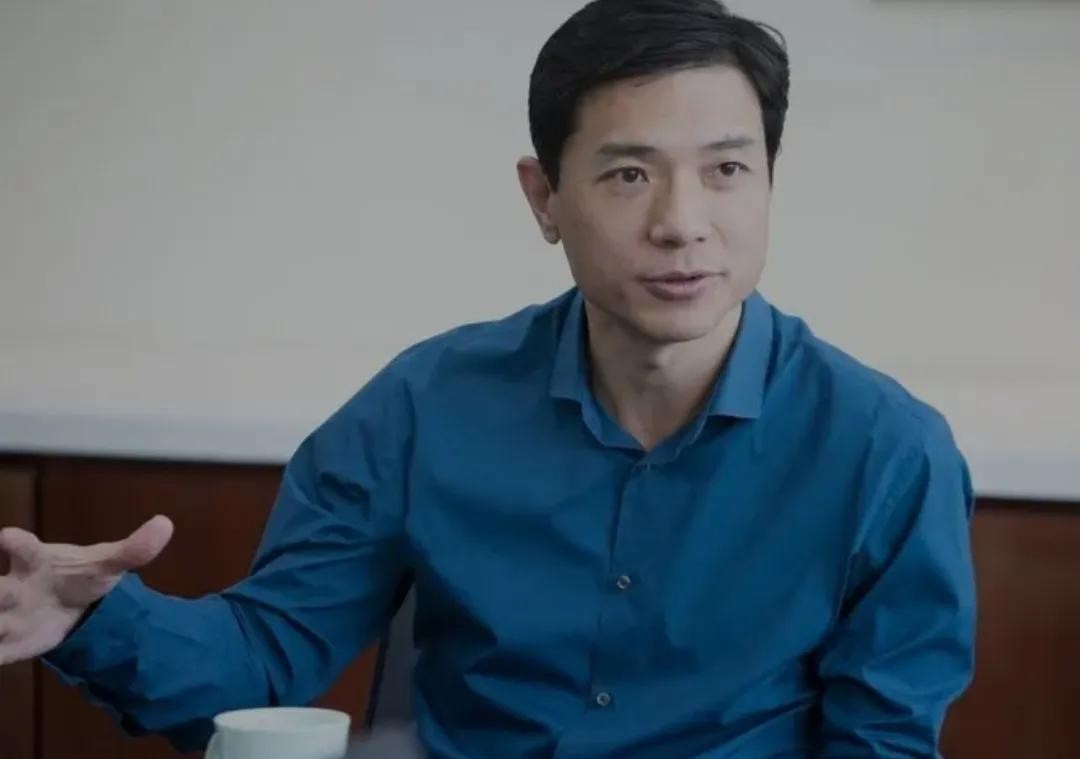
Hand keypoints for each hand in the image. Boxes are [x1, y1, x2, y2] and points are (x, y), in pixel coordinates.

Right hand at [0, 515, 173, 664]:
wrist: (73, 608)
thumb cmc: (81, 577)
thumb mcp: (109, 564)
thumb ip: (134, 549)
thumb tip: (166, 524)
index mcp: (37, 561)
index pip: (23, 547)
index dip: (13, 542)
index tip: (4, 536)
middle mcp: (13, 586)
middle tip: (5, 594)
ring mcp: (5, 616)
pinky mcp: (5, 643)